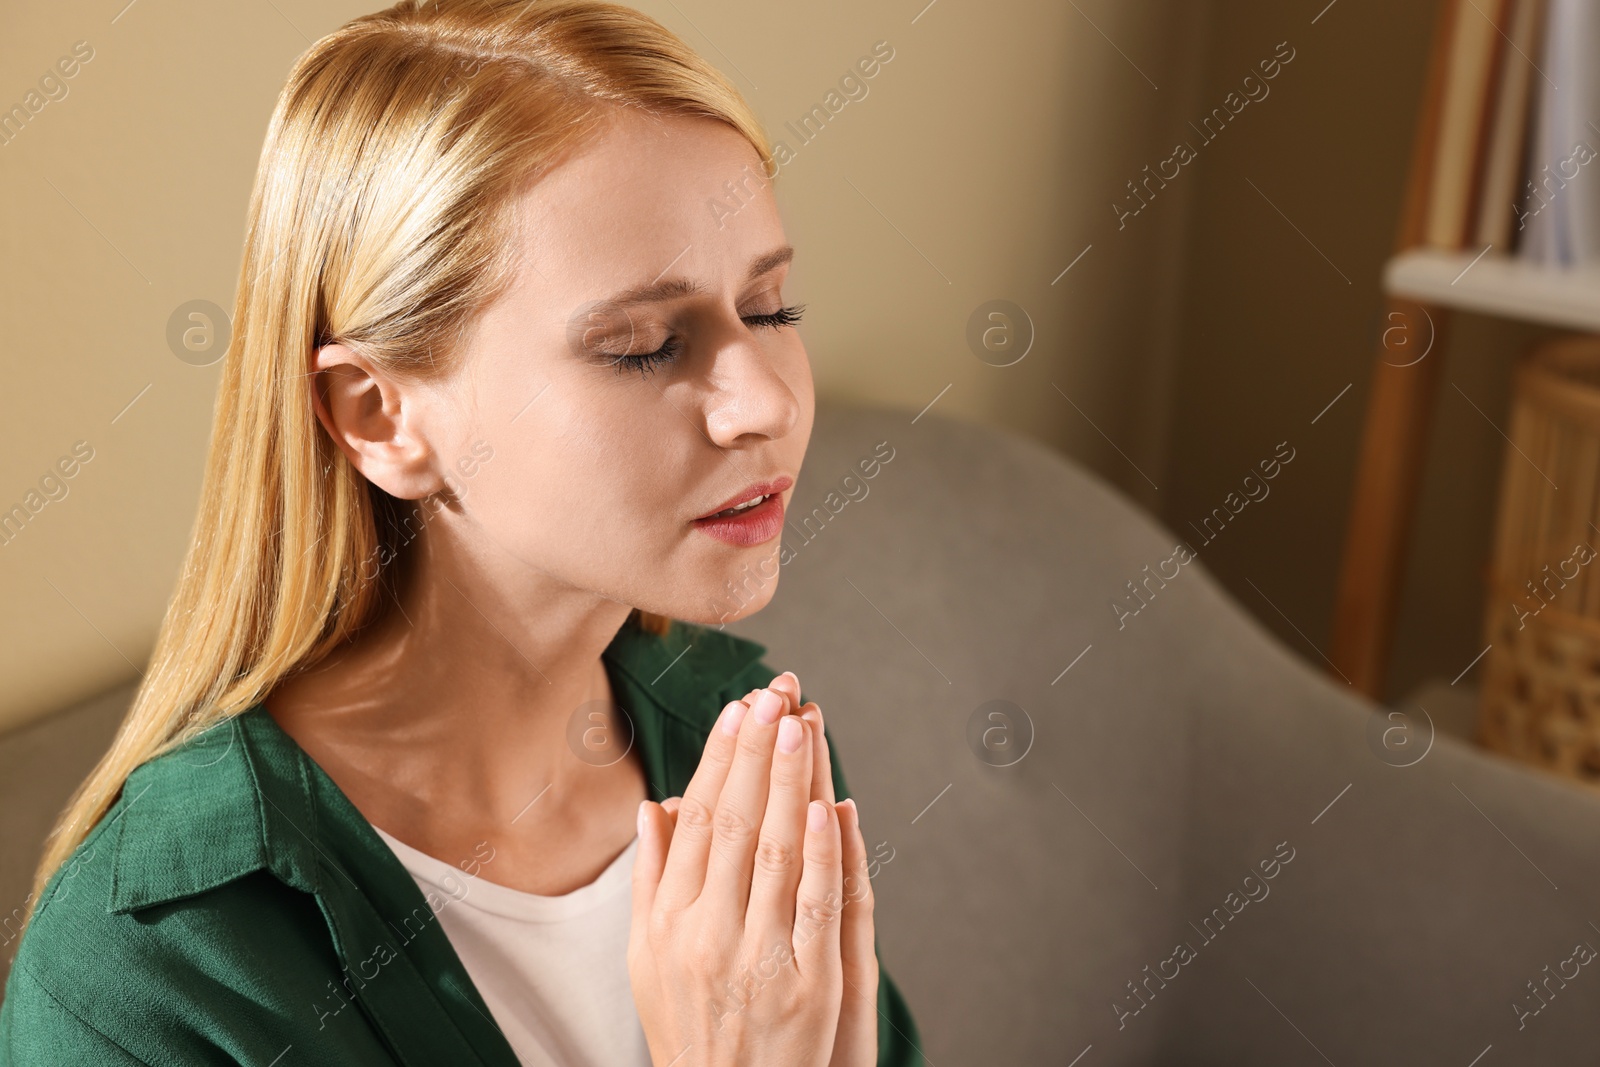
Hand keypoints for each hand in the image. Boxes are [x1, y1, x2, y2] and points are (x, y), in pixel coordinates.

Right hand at [645, 675, 879, 1066]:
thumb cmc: (691, 1031)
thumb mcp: (647, 960)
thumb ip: (653, 881)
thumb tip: (656, 807)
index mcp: (669, 921)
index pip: (698, 820)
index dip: (721, 759)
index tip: (739, 708)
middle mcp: (707, 934)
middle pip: (735, 823)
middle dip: (757, 752)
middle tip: (774, 695)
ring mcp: (758, 959)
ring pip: (776, 853)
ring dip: (790, 783)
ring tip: (800, 726)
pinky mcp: (809, 986)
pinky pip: (817, 907)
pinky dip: (825, 853)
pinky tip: (829, 805)